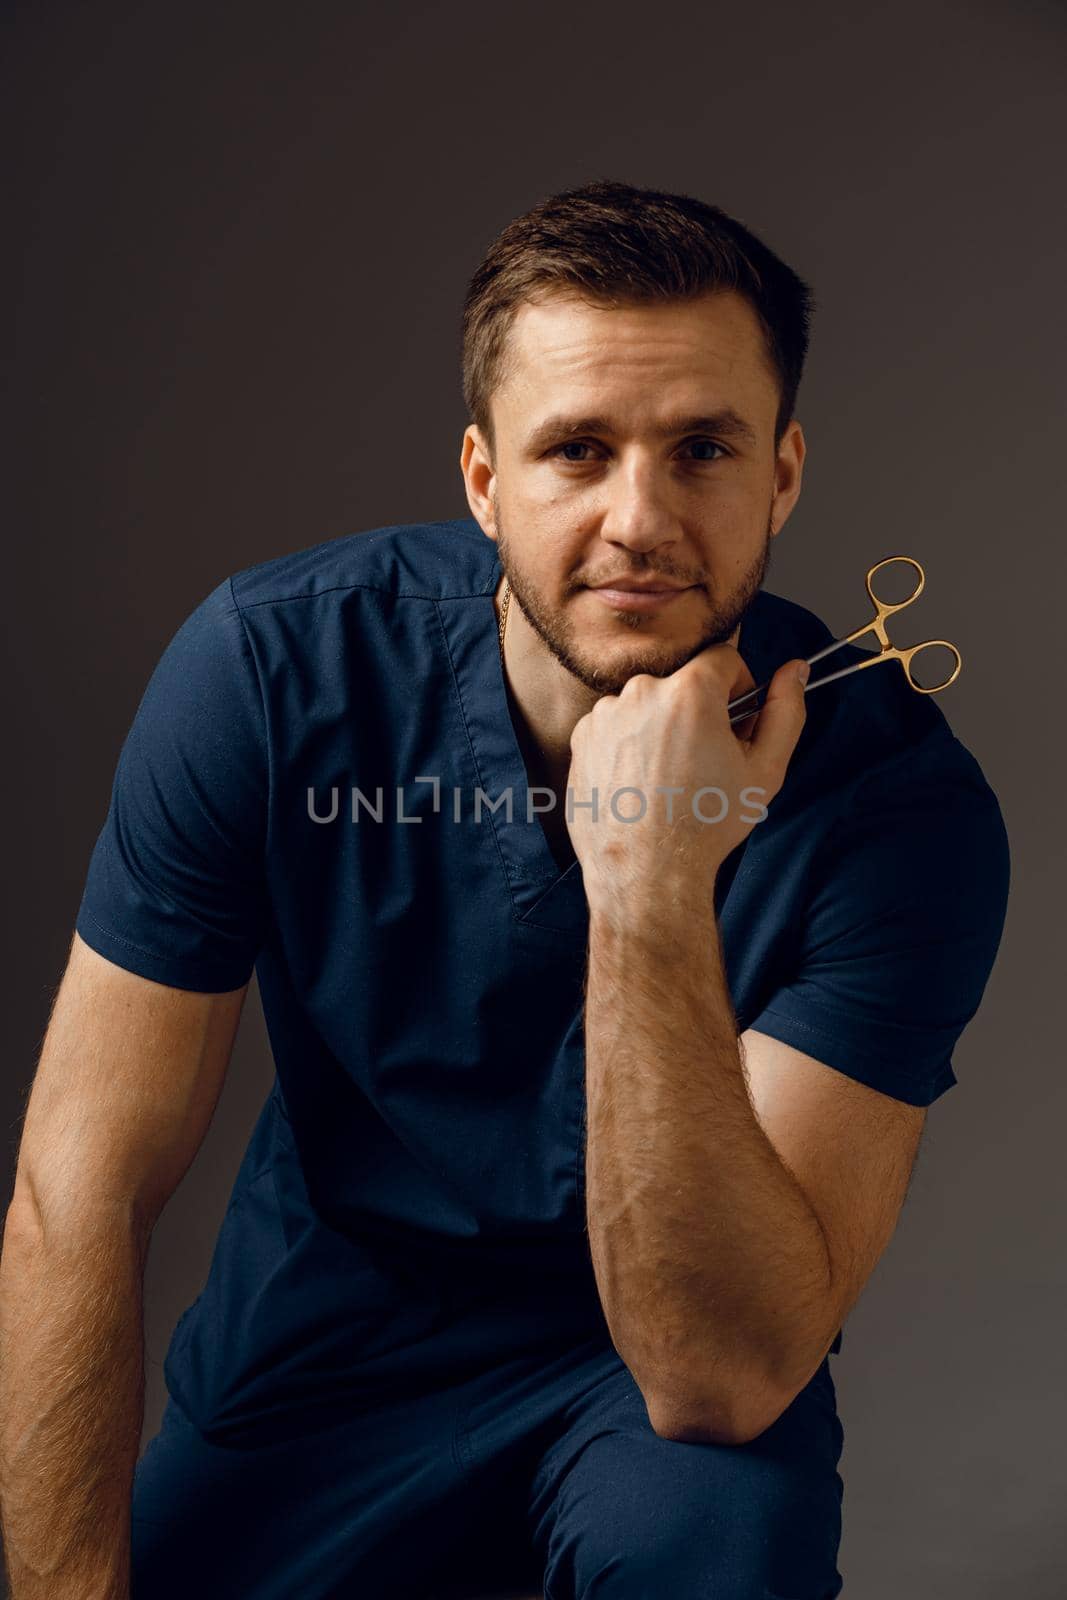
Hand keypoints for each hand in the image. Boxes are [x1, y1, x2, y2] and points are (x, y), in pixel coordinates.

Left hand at [565, 646, 808, 915]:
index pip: (723, 657)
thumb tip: (796, 669)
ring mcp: (604, 715)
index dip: (738, 688)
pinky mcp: (581, 739)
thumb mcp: (765, 769)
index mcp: (688, 691)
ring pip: (648, 704)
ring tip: (669, 779)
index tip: (735, 723)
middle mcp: (640, 693)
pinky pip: (616, 726)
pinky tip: (641, 784)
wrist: (647, 872)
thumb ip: (786, 710)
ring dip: (662, 727)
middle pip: (683, 682)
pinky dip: (630, 745)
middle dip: (699, 711)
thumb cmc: (706, 825)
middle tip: (705, 760)